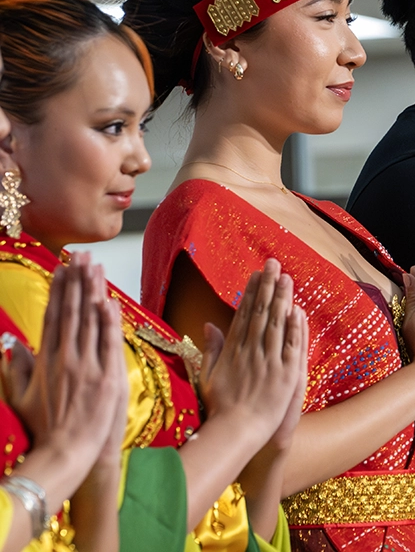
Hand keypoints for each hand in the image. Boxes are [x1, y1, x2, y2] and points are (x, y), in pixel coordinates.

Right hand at [3, 255, 126, 500]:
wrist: (66, 454)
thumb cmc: (46, 428)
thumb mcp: (23, 396)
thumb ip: (19, 367)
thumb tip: (10, 343)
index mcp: (46, 361)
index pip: (53, 317)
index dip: (58, 291)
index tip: (62, 269)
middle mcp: (65, 359)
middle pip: (72, 312)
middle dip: (76, 281)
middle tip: (80, 255)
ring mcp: (86, 366)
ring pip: (91, 321)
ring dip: (94, 291)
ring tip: (96, 266)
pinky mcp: (107, 377)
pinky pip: (109, 343)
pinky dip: (110, 321)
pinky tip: (109, 300)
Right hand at [199, 259, 304, 446]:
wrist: (235, 432)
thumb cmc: (220, 408)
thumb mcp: (208, 375)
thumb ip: (211, 348)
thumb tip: (208, 325)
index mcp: (233, 350)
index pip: (244, 314)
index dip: (251, 292)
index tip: (257, 274)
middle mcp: (251, 351)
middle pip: (261, 312)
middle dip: (268, 286)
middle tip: (274, 263)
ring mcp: (269, 361)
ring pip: (277, 323)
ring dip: (282, 299)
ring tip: (287, 277)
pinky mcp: (286, 373)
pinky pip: (292, 345)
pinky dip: (295, 326)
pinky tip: (298, 309)